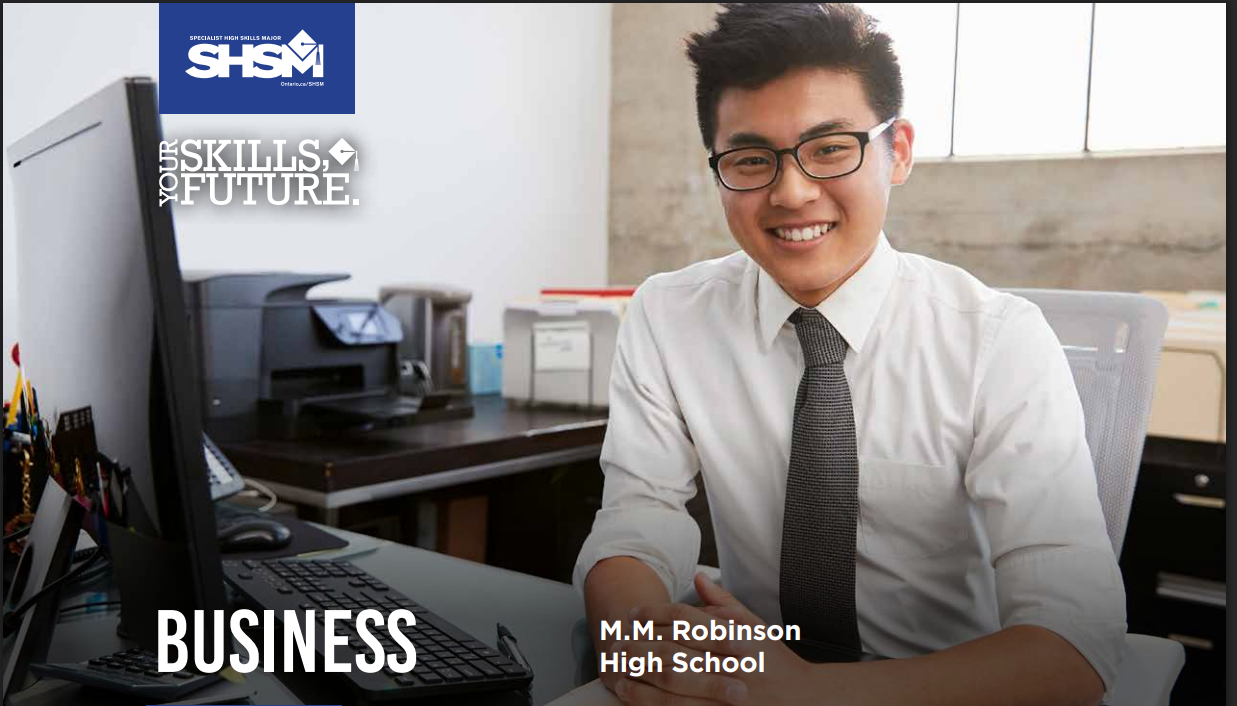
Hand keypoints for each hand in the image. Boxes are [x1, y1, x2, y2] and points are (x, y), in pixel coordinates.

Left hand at [612, 573, 817, 705]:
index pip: (687, 620)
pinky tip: (635, 699)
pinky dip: (654, 704)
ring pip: (672, 685)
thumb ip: (725, 602)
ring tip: (617, 672)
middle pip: (672, 652)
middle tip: (616, 642)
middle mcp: (729, 665)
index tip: (635, 615)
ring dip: (640, 678)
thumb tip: (698, 578)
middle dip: (639, 646)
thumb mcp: (756, 626)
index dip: (655, 614)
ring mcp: (724, 694)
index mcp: (736, 638)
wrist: (804, 701)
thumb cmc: (776, 662)